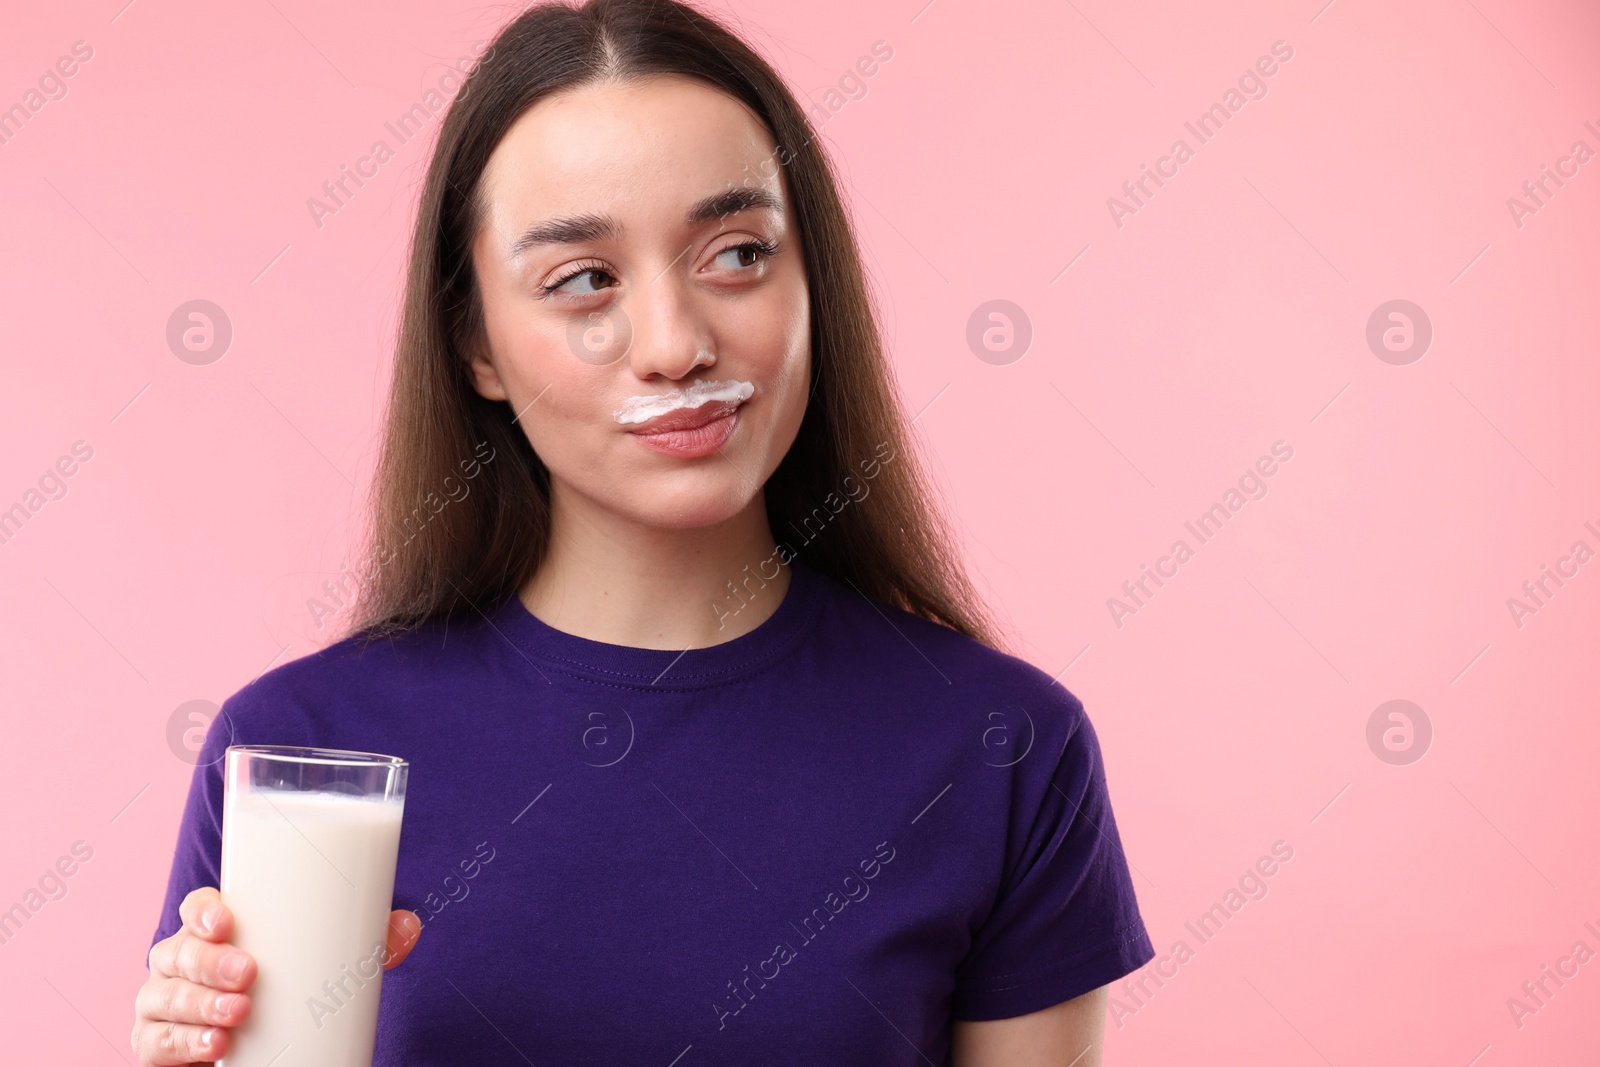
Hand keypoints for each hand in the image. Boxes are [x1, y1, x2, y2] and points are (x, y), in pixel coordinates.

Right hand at [132, 886, 422, 1064]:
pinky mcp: (159, 1046)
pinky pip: (156, 1045)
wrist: (264, 1046)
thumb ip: (369, 941)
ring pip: (164, 999)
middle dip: (210, 964)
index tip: (227, 920)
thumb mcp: (327, 959)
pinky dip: (180, 1045)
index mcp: (213, 931)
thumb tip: (410, 926)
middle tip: (249, 976)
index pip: (197, 908)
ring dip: (198, 1007)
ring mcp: (163, 1005)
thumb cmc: (289, 984)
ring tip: (237, 1016)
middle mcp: (179, 963)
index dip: (204, 910)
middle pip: (178, 953)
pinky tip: (211, 1046)